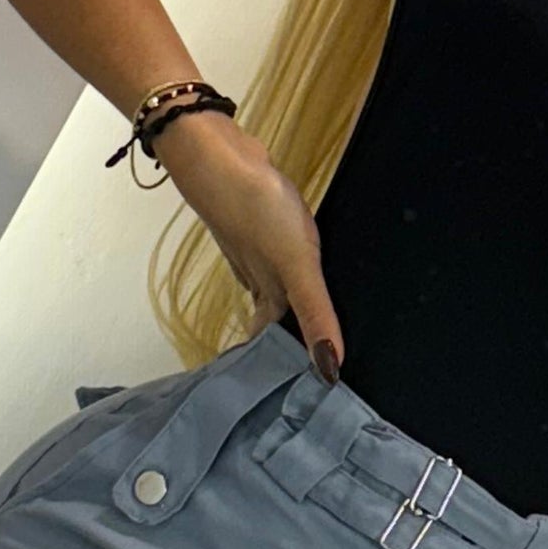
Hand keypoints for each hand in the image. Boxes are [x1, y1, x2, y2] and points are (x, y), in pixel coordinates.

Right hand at [147, 106, 346, 377]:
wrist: (218, 155)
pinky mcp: (259, 223)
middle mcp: (261, 282)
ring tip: (309, 327)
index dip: (284, 369)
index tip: (300, 393)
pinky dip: (286, 271)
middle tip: (315, 362)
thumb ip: (315, 314)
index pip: (273, 348)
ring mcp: (256, 252)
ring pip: (274, 292)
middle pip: (275, 323)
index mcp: (268, 299)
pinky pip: (276, 258)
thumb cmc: (257, 213)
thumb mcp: (297, 267)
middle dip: (289, 343)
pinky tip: (296, 266)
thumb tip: (329, 371)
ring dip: (288, 310)